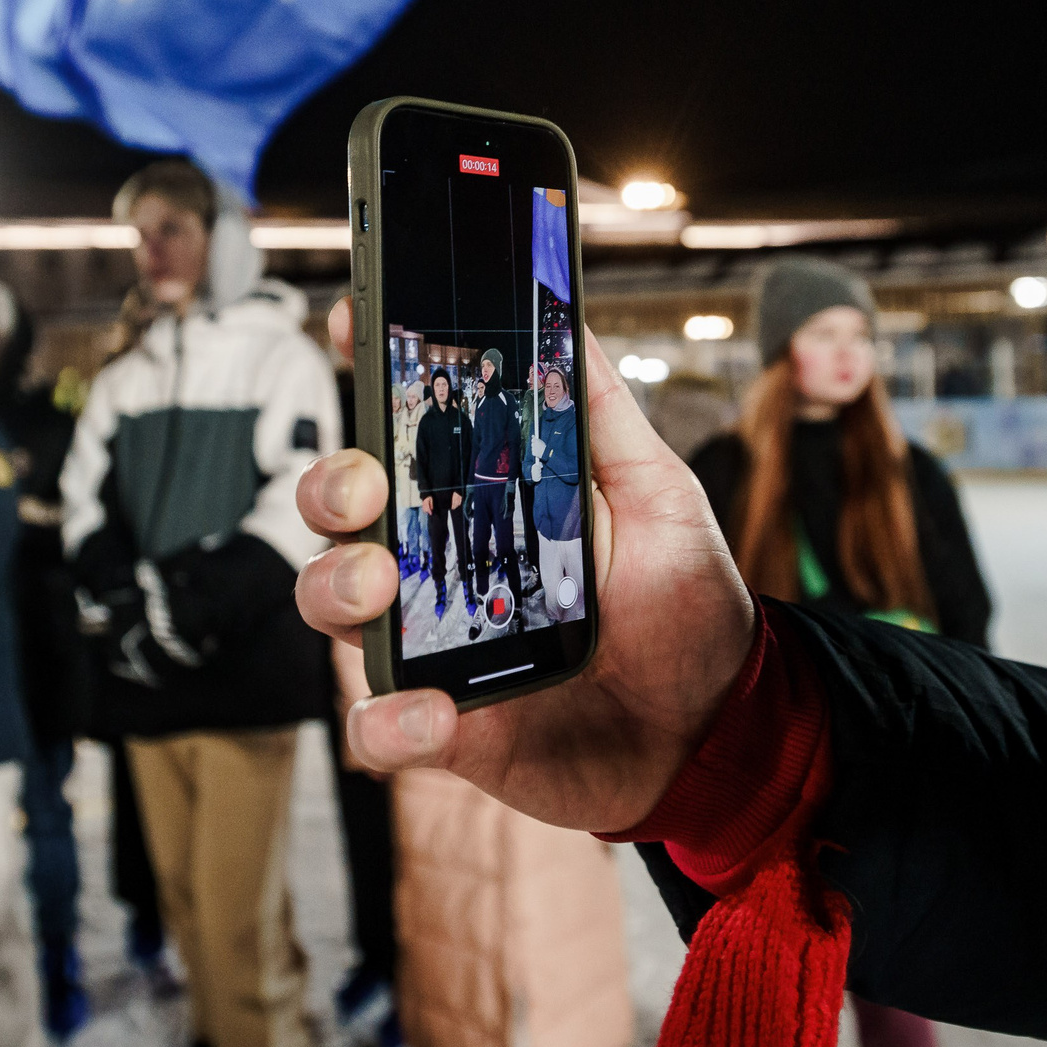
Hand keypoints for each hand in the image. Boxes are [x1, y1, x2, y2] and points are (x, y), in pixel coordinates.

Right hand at [296, 298, 755, 833]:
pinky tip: (433, 712)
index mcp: (482, 497)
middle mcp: (442, 561)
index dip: (367, 370)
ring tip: (381, 586)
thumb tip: (570, 318)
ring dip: (336, 585)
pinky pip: (378, 723)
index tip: (356, 323)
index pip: (402, 428)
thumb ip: (603, 414)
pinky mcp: (442, 724)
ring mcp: (433, 641)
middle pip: (340, 509)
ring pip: (331, 603)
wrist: (715, 727)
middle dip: (330, 485)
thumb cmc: (685, 606)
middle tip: (367, 488)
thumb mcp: (659, 494)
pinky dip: (387, 719)